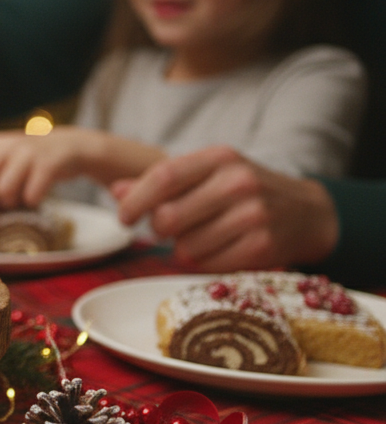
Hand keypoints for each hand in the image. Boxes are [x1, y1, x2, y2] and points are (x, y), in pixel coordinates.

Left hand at [0, 128, 91, 213]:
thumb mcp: (6, 158)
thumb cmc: (31, 161)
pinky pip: (30, 193)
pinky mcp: (48, 164)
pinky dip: (30, 202)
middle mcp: (7, 146)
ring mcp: (28, 153)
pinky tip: (35, 199)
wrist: (71, 146)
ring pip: (3, 189)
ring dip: (7, 204)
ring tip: (16, 202)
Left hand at [112, 146, 338, 270]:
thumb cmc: (243, 192)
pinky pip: (207, 265)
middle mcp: (238, 182)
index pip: (164, 176)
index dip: (136, 200)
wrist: (307, 213)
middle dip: (161, 229)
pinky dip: (204, 262)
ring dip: (183, 248)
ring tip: (204, 236)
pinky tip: (220, 249)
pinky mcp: (262, 246)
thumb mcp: (207, 175)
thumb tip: (115, 190)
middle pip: (168, 217)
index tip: (124, 217)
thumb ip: (160, 182)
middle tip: (171, 228)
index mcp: (219, 158)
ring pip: (185, 247)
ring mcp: (253, 215)